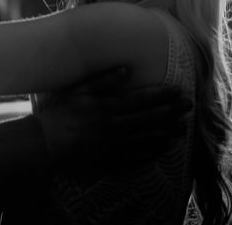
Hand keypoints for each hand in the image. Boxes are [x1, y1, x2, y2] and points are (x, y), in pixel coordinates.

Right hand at [37, 67, 191, 168]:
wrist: (43, 144)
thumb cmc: (59, 113)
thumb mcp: (78, 91)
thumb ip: (103, 80)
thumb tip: (126, 68)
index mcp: (105, 106)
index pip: (140, 99)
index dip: (161, 95)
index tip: (178, 91)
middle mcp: (112, 126)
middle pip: (148, 118)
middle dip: (171, 111)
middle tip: (188, 106)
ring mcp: (112, 146)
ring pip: (146, 139)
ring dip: (166, 132)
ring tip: (182, 127)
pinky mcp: (109, 161)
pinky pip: (136, 158)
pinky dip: (151, 152)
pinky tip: (163, 148)